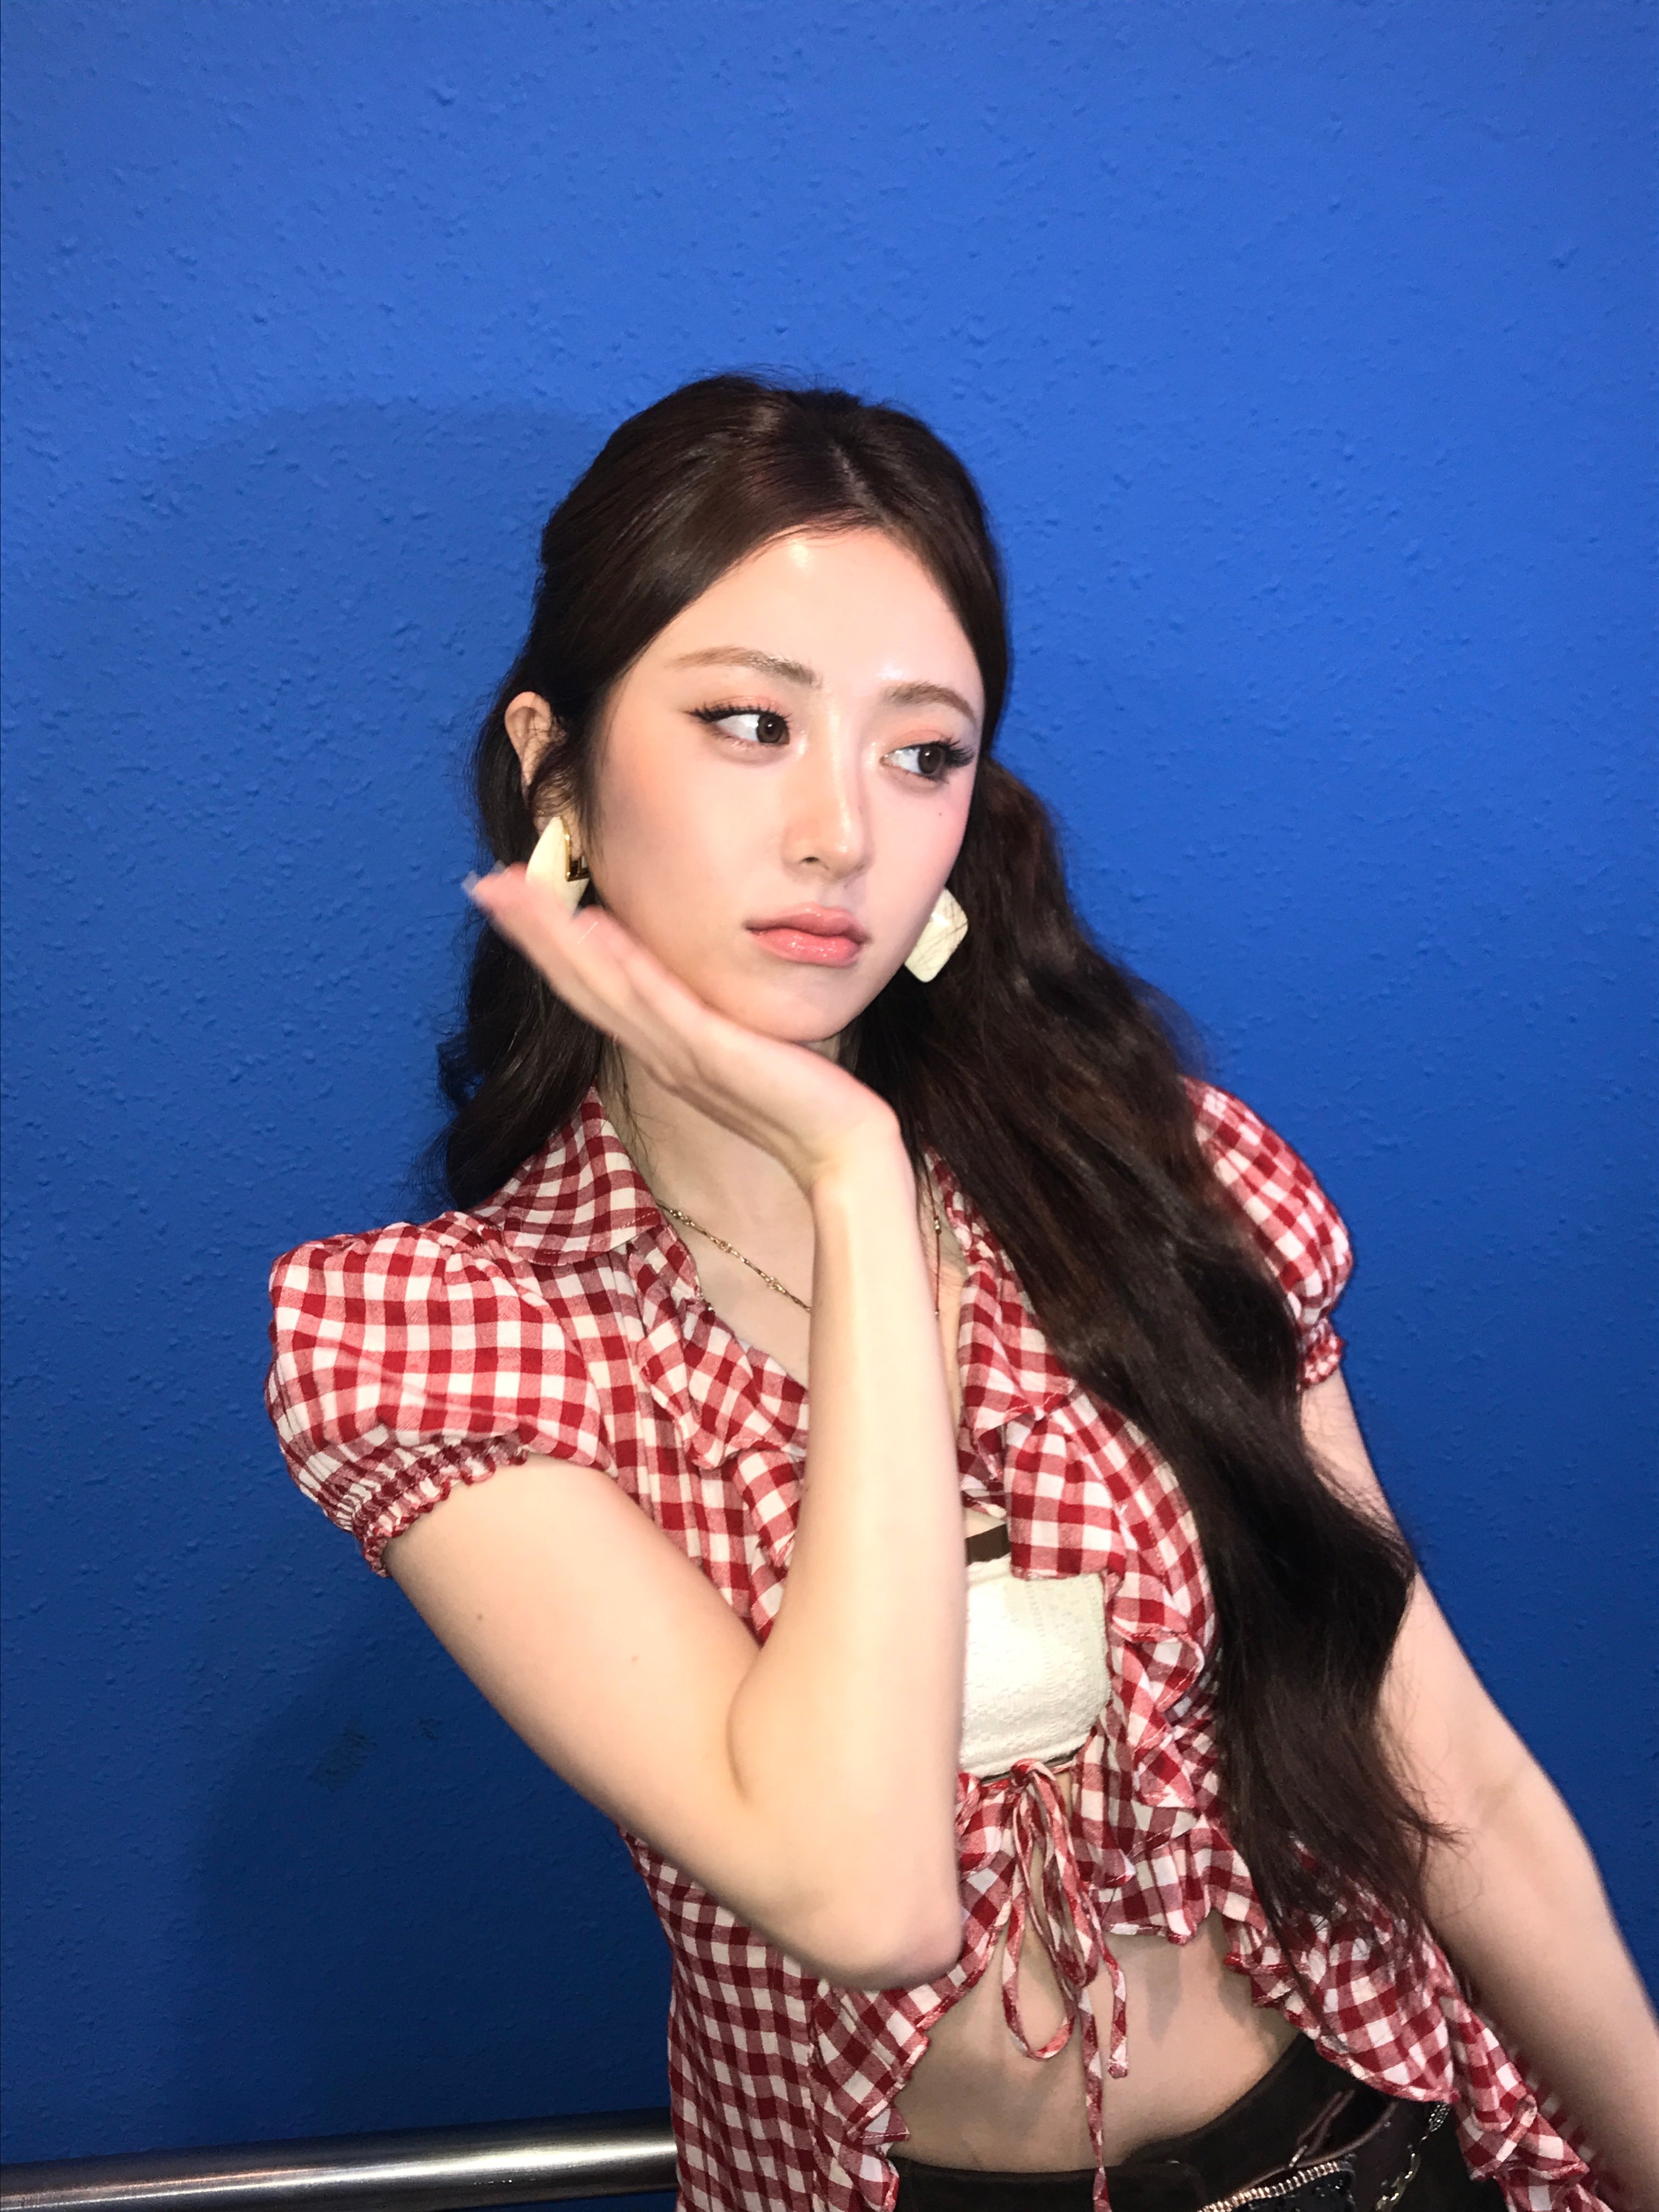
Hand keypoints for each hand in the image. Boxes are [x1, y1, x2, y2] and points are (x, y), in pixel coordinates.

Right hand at [466, 867, 897, 1192]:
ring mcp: (680, 1051)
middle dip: (532, 932)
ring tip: (516, 893)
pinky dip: (625, 964)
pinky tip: (595, 926)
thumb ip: (706, 1025)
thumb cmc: (799, 1101)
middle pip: (579, 983)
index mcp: (661, 1049)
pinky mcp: (712, 1050)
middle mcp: (658, 1050)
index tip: (514, 902)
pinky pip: (660, 1001)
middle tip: (485, 885)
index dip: (548, 947)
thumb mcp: (739, 1052)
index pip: (592, 989)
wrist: (837, 1149)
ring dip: (556, 937)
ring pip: (603, 986)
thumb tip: (691, 995)